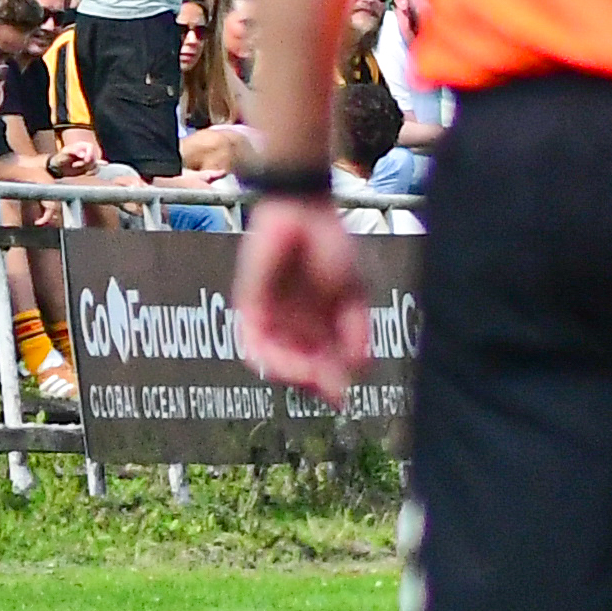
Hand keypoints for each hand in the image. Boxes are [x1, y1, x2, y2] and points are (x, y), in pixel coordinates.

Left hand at [238, 193, 370, 395]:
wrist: (304, 214)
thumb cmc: (333, 250)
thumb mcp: (354, 295)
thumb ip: (355, 331)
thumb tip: (360, 369)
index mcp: (327, 327)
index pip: (327, 368)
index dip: (332, 385)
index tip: (340, 396)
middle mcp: (299, 328)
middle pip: (303, 371)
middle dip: (314, 385)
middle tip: (326, 390)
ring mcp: (275, 318)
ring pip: (277, 363)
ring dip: (293, 376)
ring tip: (308, 375)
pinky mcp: (251, 305)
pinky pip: (252, 342)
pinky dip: (266, 359)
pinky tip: (284, 364)